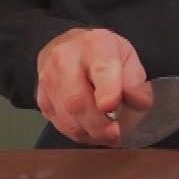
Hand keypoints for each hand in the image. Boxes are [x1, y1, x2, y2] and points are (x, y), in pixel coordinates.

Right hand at [35, 27, 152, 144]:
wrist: (70, 46)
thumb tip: (137, 103)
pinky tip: (90, 128)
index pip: (101, 69)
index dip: (107, 91)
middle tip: (115, 135)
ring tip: (106, 133)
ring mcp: (49, 77)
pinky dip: (78, 133)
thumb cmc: (103, 54)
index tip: (111, 106)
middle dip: (99, 126)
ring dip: (90, 134)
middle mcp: (66, 58)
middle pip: (77, 101)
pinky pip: (58, 124)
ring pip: (67, 119)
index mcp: (95, 44)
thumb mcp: (128, 58)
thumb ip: (136, 81)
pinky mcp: (41, 96)